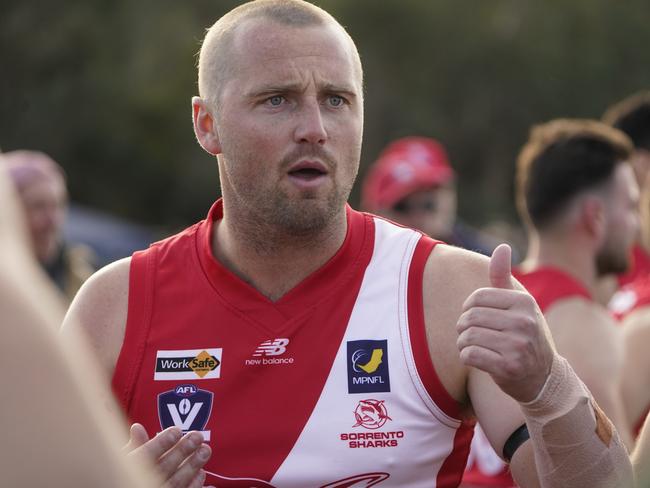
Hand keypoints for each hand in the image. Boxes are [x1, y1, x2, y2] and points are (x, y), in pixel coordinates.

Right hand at [125, 423, 211, 487]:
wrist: (129, 486)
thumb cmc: (126, 475)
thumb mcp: (124, 460)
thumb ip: (134, 446)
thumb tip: (138, 427)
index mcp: (130, 469)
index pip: (146, 455)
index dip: (162, 442)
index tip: (176, 430)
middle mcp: (143, 482)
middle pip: (165, 467)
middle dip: (183, 450)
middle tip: (198, 436)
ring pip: (177, 482)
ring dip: (193, 466)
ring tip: (205, 450)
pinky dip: (195, 486)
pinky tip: (202, 473)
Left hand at [456, 244, 553, 402]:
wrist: (543, 378)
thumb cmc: (524, 335)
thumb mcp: (518, 305)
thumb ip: (503, 277)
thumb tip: (502, 247)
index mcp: (524, 302)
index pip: (477, 297)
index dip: (469, 308)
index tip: (477, 318)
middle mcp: (524, 322)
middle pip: (469, 317)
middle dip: (463, 327)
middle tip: (471, 334)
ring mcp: (518, 345)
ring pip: (467, 336)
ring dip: (463, 343)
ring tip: (474, 346)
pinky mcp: (508, 367)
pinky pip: (469, 355)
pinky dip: (466, 357)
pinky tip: (477, 359)